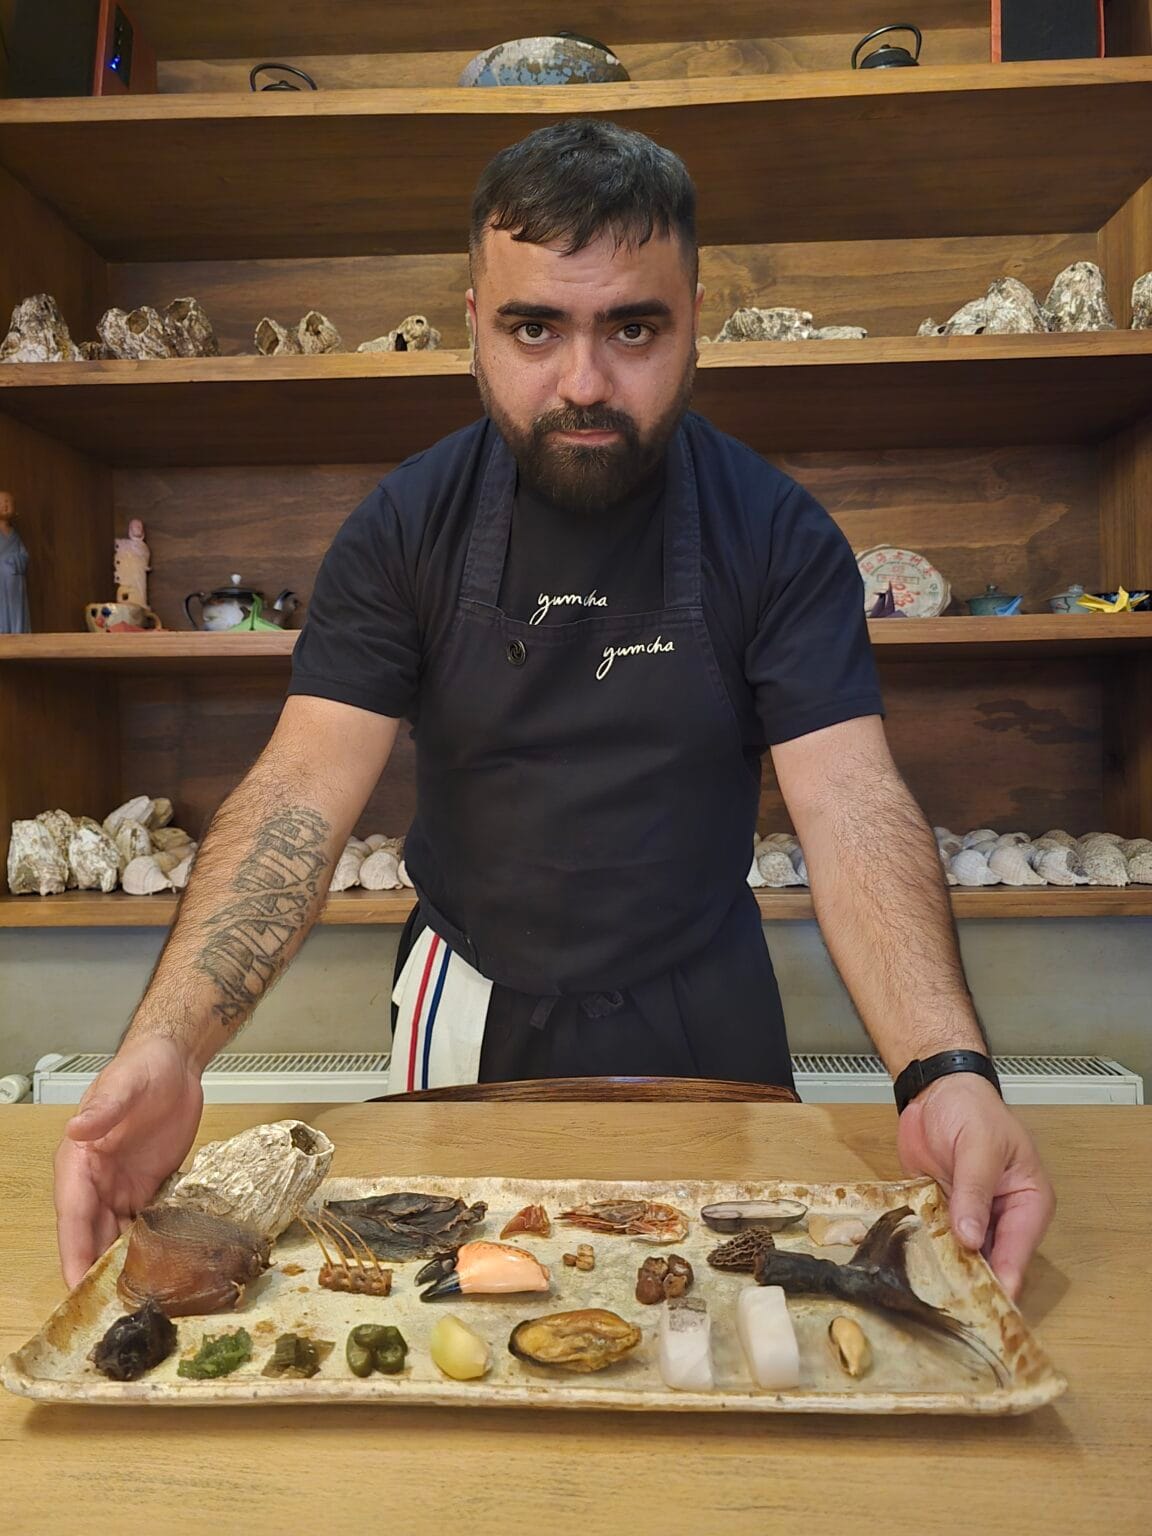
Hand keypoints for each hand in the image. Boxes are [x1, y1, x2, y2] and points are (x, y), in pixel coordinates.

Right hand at [54, 1036, 203, 1288]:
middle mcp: (96, 1181)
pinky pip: (144, 1225)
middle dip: (97, 1273)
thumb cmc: (144, 1069)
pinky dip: (148, 1249)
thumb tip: (77, 1130)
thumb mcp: (126, 1085)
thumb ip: (104, 1109)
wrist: (176, 1063)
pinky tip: (160, 1272)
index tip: (77, 1288)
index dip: (74, 1252)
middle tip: (110, 1312)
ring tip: (136, 1301)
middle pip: (92, 1236)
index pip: (73, 1216)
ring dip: (122, 1267)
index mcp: (79, 1162)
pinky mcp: (149, 1188)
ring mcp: (122, 1187)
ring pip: (117, 1237)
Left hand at [896, 1073, 1054, 1300]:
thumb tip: (970, 1239)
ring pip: (960, 1257)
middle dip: (971, 1285)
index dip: (1002, 1281)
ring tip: (923, 1302)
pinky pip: (934, 1240)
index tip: (985, 1310)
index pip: (1018, 1252)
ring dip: (944, 1273)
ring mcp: (968, 1218)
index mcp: (1028, 1203)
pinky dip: (924, 1254)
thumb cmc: (971, 1109)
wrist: (935, 1090)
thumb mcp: (979, 1146)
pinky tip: (906, 1274)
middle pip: (990, 1262)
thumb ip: (974, 1190)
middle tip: (947, 1314)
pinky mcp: (939, 1213)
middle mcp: (1001, 1218)